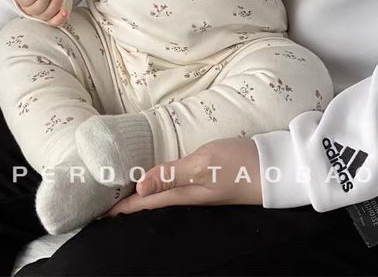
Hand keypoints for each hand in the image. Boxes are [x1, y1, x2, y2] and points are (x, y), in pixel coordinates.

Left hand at [106, 138, 262, 215]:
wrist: (277, 167)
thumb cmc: (239, 164)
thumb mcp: (203, 165)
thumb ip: (172, 174)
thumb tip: (140, 185)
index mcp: (184, 194)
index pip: (146, 203)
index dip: (123, 207)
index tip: (100, 214)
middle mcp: (190, 196)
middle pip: (153, 203)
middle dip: (130, 206)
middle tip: (107, 207)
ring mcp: (201, 190)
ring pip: (165, 196)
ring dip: (145, 197)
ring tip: (128, 197)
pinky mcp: (210, 181)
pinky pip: (178, 188)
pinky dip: (163, 187)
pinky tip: (161, 184)